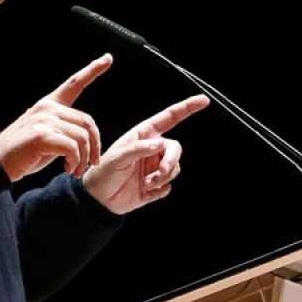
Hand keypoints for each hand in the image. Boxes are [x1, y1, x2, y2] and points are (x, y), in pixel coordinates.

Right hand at [0, 55, 110, 181]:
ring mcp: (44, 120)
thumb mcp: (45, 135)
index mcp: (49, 105)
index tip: (107, 59)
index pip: (74, 83)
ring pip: (82, 137)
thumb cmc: (22, 153)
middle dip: (95, 145)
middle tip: (92, 163)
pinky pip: (73, 148)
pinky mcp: (42, 135)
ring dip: (83, 159)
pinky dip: (74, 161)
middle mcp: (48, 108)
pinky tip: (67, 168)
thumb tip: (84, 136)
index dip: (93, 70)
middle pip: (87, 121)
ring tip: (74, 170)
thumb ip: (63, 128)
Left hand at [82, 93, 210, 214]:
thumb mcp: (117, 157)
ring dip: (163, 177)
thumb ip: (138, 149)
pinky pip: (168, 186)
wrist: (98, 200)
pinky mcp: (156, 186)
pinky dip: (159, 190)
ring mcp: (155, 168)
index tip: (203, 100)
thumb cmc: (103, 173)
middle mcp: (152, 150)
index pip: (168, 119)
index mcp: (143, 136)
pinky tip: (144, 191)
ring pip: (175, 168)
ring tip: (146, 183)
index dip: (186, 108)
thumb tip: (160, 144)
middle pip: (176, 148)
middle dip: (172, 160)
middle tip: (162, 172)